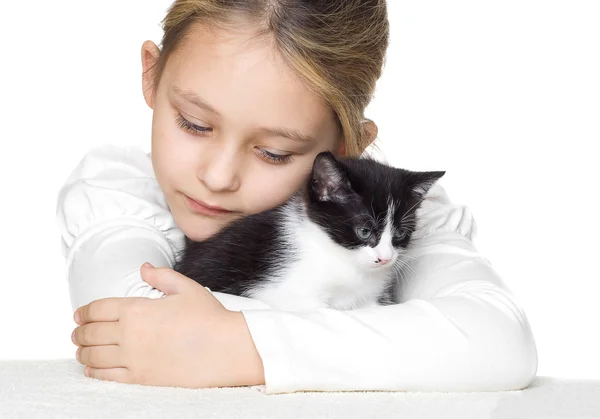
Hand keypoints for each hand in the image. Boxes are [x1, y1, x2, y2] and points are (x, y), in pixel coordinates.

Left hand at [71, 263, 264, 387]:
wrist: (227, 348)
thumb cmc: (210, 318)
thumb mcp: (187, 288)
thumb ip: (161, 276)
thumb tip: (143, 268)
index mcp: (138, 309)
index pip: (98, 309)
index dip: (84, 311)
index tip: (79, 314)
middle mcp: (130, 334)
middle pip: (91, 333)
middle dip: (79, 332)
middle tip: (76, 332)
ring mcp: (133, 358)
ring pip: (94, 357)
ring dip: (82, 352)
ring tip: (81, 350)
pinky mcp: (141, 378)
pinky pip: (107, 377)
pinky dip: (94, 373)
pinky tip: (92, 369)